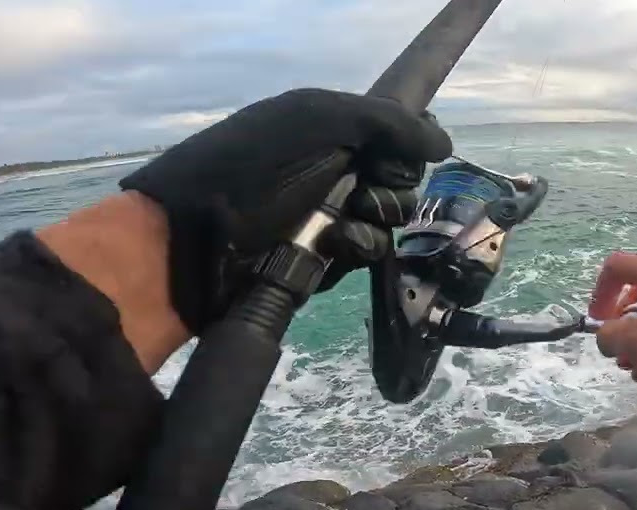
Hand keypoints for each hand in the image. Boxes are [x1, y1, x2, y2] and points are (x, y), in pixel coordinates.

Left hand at [119, 88, 451, 332]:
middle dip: (392, 185)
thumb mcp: (316, 121)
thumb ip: (387, 122)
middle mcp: (332, 170)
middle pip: (400, 178)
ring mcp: (329, 217)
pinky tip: (336, 245)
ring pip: (390, 218)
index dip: (406, 144)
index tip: (407, 153)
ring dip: (375, 217)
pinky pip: (369, 252)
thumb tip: (444, 143)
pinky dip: (358, 247)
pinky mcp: (326, 260)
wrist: (192, 241)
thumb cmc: (251, 168)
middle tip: (366, 186)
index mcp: (327, 130)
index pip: (393, 133)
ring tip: (343, 221)